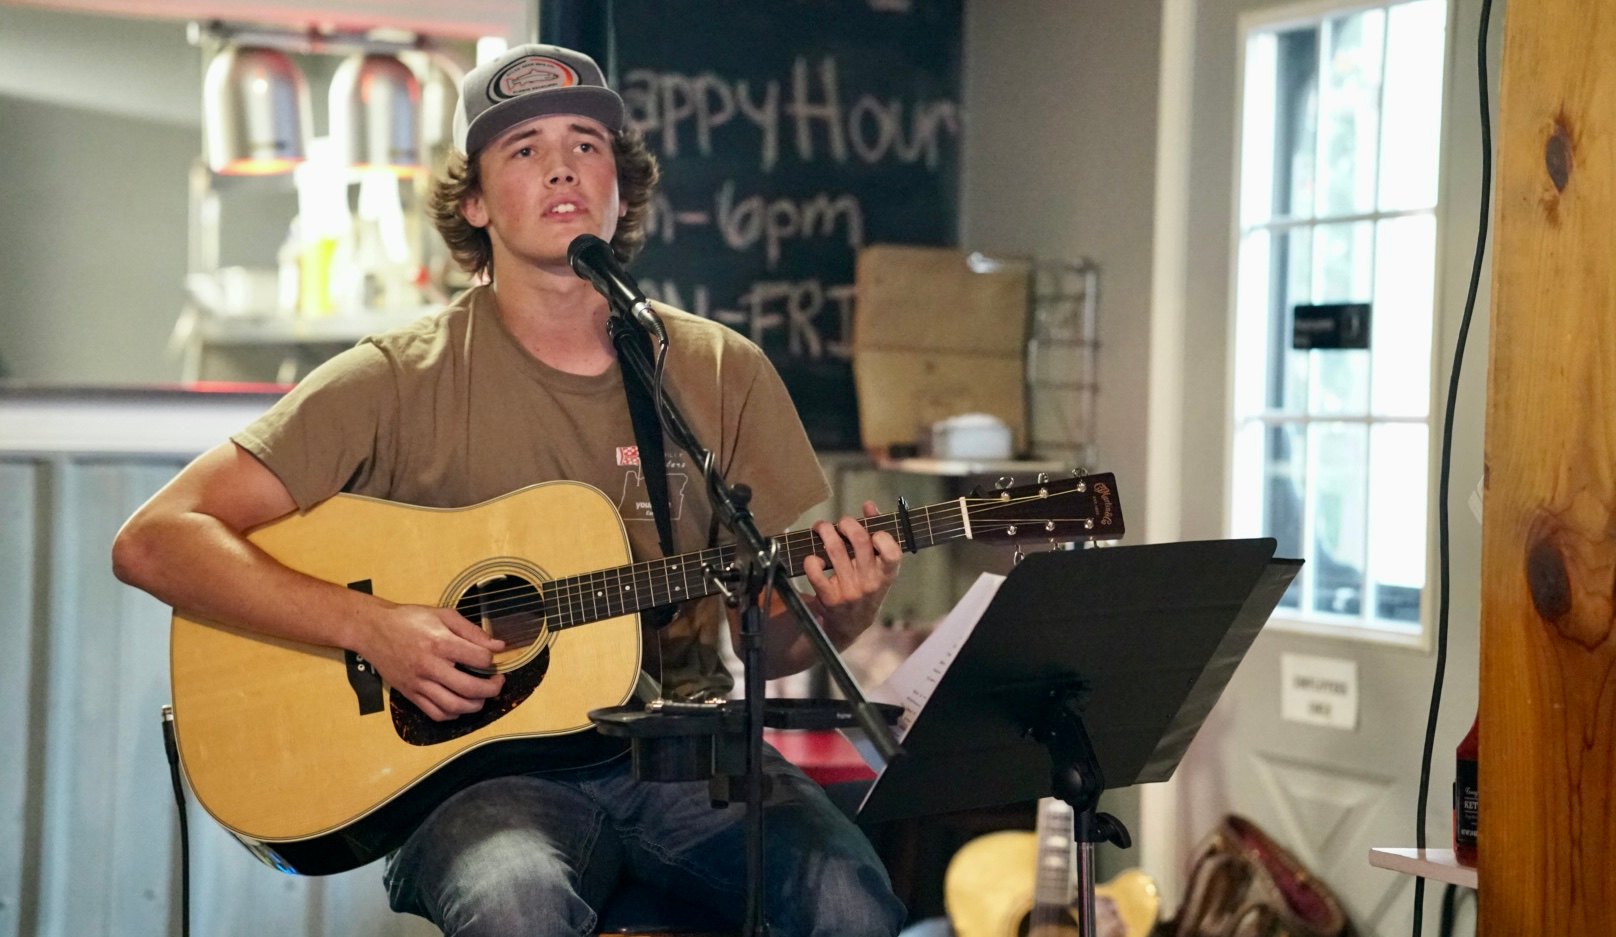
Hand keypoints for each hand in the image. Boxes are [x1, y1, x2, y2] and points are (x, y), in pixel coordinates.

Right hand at [355, 605, 505, 721]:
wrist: (373, 629)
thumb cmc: (409, 619)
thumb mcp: (444, 615)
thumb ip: (472, 631)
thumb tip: (498, 646)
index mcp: (441, 643)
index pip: (479, 659)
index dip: (492, 659)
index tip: (492, 658)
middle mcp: (430, 666)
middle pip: (470, 688)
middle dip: (492, 689)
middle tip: (497, 683)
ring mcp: (418, 683)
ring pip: (454, 706)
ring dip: (475, 705)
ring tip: (482, 696)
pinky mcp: (409, 694)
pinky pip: (435, 713)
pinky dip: (453, 714)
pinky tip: (460, 704)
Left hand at [801, 500, 902, 645]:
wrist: (851, 625)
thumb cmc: (867, 588)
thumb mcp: (879, 568)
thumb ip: (877, 536)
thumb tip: (869, 505)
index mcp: (886, 575)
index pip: (892, 553)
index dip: (882, 536)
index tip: (873, 533)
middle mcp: (869, 583)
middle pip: (859, 541)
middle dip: (847, 523)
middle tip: (841, 522)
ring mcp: (849, 591)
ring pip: (834, 549)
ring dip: (825, 530)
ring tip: (821, 527)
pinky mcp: (829, 598)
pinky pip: (815, 571)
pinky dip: (810, 559)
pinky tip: (813, 557)